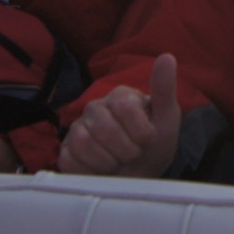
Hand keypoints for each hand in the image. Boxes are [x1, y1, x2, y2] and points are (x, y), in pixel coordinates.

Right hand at [59, 53, 181, 176]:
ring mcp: (78, 128)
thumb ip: (164, 89)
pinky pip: (69, 160)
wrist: (139, 176)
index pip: (124, 107)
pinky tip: (101, 170)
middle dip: (126, 150)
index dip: (140, 131)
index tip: (149, 140)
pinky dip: (90, 171)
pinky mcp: (66, 150)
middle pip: (103, 128)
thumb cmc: (153, 146)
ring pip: (83, 143)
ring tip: (118, 162)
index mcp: (120, 96)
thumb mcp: (167, 119)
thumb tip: (167, 57)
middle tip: (133, 155)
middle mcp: (96, 107)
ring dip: (108, 161)